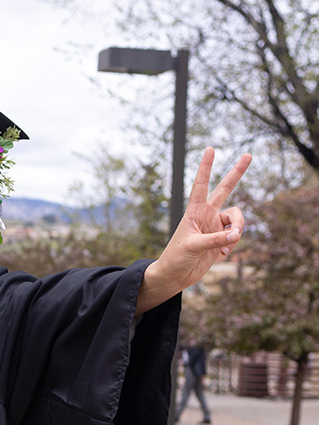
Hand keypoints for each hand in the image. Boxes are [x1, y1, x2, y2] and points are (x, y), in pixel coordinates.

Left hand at [136, 147, 250, 314]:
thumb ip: (216, 240)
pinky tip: (223, 255)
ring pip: (237, 218)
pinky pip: (235, 237)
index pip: (201, 185)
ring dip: (238, 228)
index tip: (210, 148)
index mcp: (194, 211)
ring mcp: (215, 227)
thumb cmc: (176, 258)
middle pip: (225, 189)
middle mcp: (206, 215)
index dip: (206, 167)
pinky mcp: (221, 241)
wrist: (175, 276)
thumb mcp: (193, 247)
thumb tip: (236, 235)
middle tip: (249, 154)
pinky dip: (233, 245)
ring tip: (231, 241)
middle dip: (237, 173)